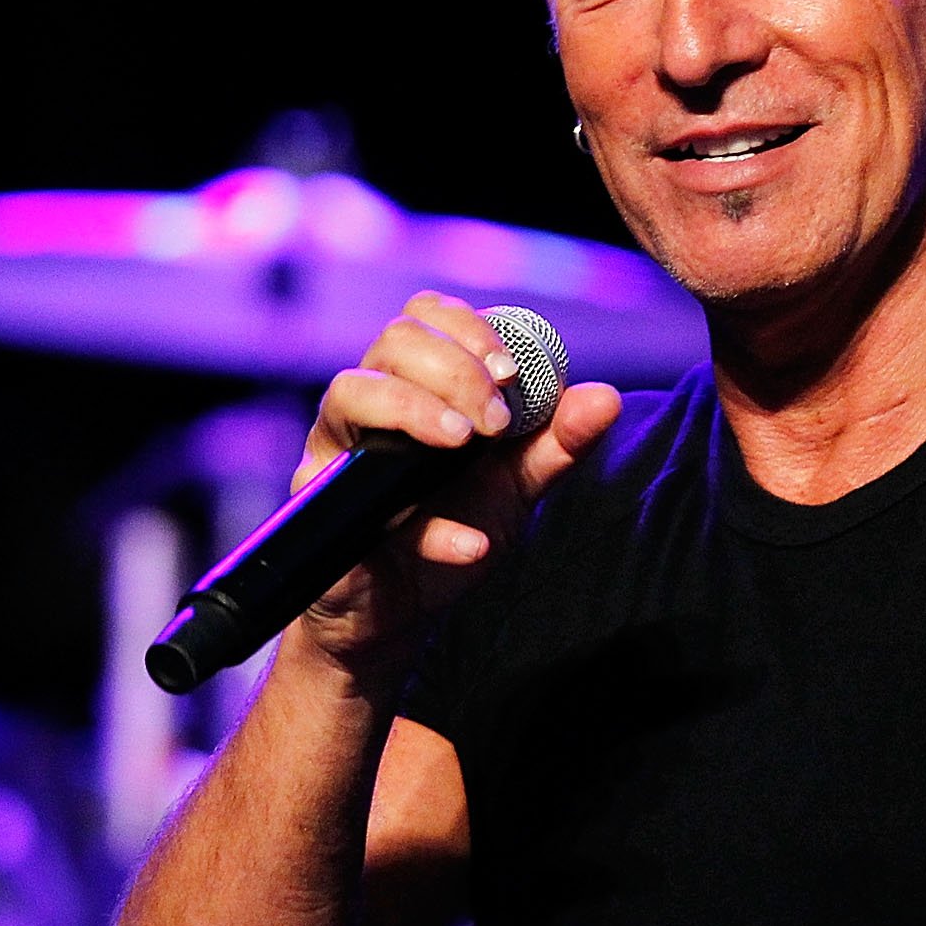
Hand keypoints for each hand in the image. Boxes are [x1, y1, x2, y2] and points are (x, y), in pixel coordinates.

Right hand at [290, 290, 619, 670]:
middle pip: (393, 342)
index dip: (469, 330)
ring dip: (415, 411)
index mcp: (416, 382)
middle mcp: (369, 404)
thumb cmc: (454, 525)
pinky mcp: (319, 510)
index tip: (511, 373)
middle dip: (453, 369)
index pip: (428, 316)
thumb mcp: (517, 486)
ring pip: (351, 393)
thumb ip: (557, 443)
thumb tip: (606, 397)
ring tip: (464, 442)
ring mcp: (335, 451)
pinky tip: (468, 544)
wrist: (406, 608)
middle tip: (496, 421)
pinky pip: (357, 500)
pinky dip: (423, 526)